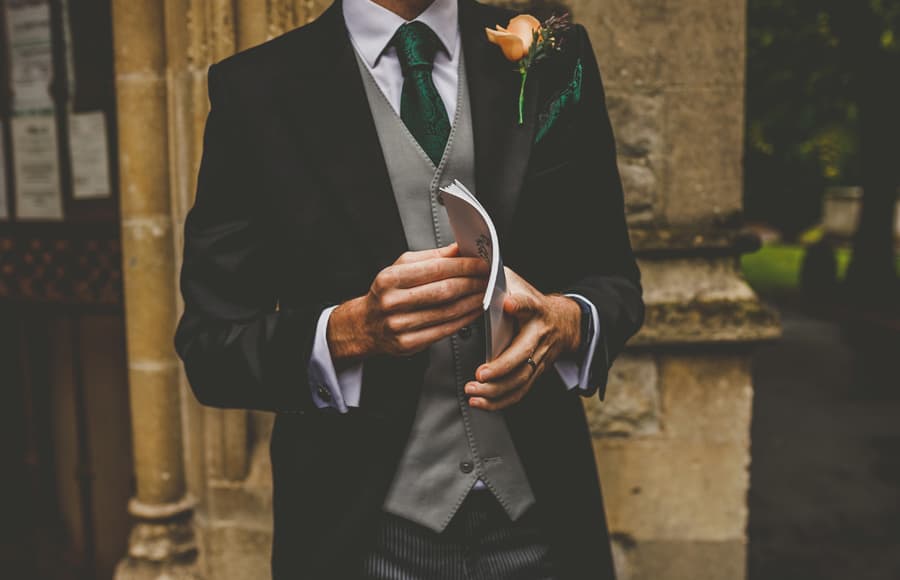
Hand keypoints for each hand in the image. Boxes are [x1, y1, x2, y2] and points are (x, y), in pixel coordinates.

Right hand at [327, 243, 488, 360]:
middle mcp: (393, 302)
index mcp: (390, 278)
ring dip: (472, 301)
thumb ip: (431, 258)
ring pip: (447, 312)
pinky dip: (464, 319)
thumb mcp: (401, 268)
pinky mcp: (408, 344)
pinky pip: (445, 330)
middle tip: (487, 278)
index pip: (435, 269)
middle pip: (444, 291)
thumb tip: (460, 249)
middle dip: (472, 283)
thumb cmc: (386, 293)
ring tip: (484, 293)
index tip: (481, 263)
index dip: (463, 266)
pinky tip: (473, 311)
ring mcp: (400, 325)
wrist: (365, 325)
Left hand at [464, 268, 580, 410]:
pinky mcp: (536, 373)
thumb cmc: (532, 301)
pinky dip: (499, 401)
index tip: (508, 303)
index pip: (527, 304)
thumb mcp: (518, 284)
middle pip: (523, 354)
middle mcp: (539, 335)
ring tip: (472, 391)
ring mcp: (540, 357)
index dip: (519, 304)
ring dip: (495, 390)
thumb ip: (497, 278)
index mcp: (534, 308)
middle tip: (480, 374)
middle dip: (500, 368)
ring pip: (520, 379)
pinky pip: (519, 392)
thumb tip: (468, 265)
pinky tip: (480, 402)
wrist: (565, 322)